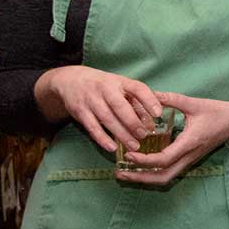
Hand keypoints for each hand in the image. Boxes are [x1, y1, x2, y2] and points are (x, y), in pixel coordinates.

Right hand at [35, 65, 161, 152]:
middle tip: (144, 135)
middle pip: (120, 106)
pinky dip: (102, 138)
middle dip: (133, 122)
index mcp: (120, 81)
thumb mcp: (120, 86)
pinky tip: (112, 148)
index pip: (137, 88)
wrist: (70, 80)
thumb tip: (152, 122)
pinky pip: (92, 127)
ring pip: (107, 119)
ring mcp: (91, 100)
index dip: (149, 100)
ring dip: (121, 134)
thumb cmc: (104, 86)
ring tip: (134, 146)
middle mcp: (105, 89)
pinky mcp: (79, 112)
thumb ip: (136, 101)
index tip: (158, 114)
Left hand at [115, 92, 228, 185]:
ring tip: (126, 173)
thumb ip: (171, 99)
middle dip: (140, 178)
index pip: (164, 159)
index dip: (144, 160)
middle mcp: (189, 156)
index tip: (128, 154)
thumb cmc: (217, 112)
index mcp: (189, 143)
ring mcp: (190, 160)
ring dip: (145, 179)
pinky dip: (153, 173)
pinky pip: (169, 172)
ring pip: (166, 178)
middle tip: (120, 172)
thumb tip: (151, 93)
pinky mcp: (189, 159)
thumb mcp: (194, 103)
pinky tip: (141, 166)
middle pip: (162, 177)